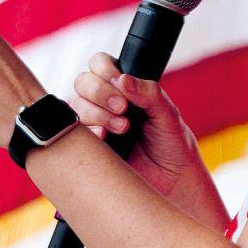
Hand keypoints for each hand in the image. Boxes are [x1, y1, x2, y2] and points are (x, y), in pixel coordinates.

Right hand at [71, 52, 202, 198]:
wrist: (172, 184)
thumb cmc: (173, 146)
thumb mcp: (168, 114)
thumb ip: (149, 93)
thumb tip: (123, 79)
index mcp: (124, 87)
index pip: (100, 64)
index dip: (105, 69)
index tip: (119, 82)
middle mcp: (104, 102)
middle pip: (82, 81)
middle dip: (100, 92)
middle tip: (123, 108)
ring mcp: (93, 123)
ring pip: (76, 105)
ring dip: (98, 114)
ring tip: (123, 128)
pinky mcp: (88, 146)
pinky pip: (74, 132)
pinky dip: (90, 132)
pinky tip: (107, 139)